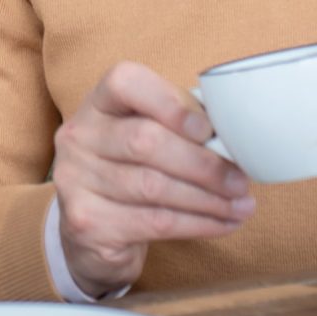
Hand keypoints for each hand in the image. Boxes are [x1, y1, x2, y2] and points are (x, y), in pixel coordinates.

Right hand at [54, 62, 255, 294]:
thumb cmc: (133, 172)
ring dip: (207, 199)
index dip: (170, 103)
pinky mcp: (86, 222)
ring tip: (241, 206)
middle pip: (145, 141)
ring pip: (153, 187)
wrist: (92, 233)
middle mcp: (78, 137)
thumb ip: (181, 125)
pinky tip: (223, 224)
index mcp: (99, 103)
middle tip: (240, 181)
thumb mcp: (149, 136)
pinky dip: (197, 224)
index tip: (208, 130)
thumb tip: (236, 136)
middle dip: (203, 164)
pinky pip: (153, 222)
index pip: (125, 82)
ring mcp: (75, 180)